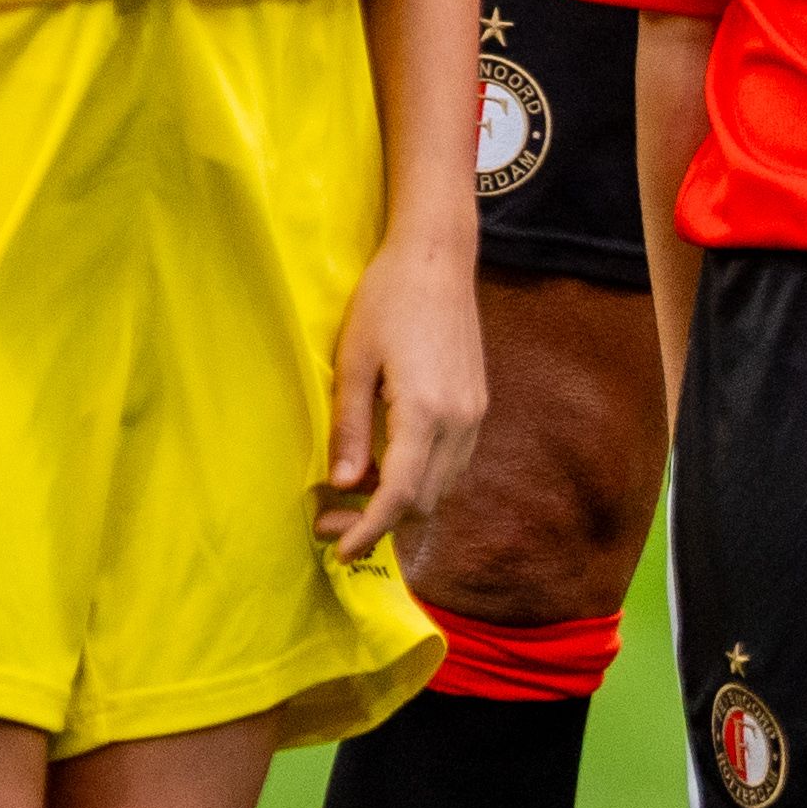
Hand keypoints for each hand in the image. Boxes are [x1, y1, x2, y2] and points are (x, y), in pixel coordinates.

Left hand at [318, 234, 484, 563]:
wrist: (437, 258)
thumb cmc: (386, 300)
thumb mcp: (353, 360)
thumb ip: (351, 427)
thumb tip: (344, 484)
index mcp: (427, 412)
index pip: (401, 494)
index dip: (369, 529)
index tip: (340, 549)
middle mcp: (460, 421)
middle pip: (424, 500)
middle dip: (378, 521)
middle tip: (330, 519)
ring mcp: (474, 414)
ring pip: (441, 486)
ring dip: (400, 500)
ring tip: (351, 494)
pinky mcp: (477, 404)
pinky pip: (451, 462)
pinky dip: (419, 477)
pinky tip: (384, 464)